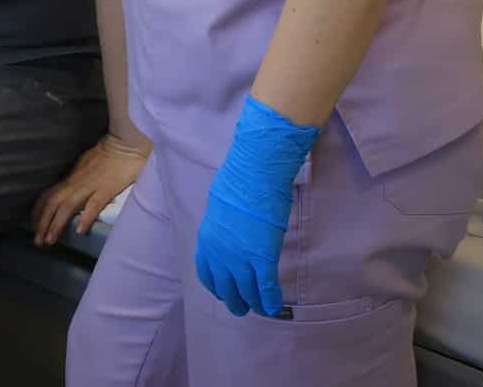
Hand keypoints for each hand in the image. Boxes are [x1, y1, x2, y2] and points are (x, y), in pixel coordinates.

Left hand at [30, 135, 149, 244]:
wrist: (127, 143)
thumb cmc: (111, 153)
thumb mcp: (88, 165)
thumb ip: (80, 178)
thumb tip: (72, 190)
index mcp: (73, 177)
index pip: (49, 194)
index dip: (39, 211)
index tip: (35, 225)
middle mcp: (77, 182)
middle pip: (53, 202)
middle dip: (42, 222)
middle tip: (38, 241)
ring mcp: (90, 185)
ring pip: (67, 205)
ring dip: (56, 223)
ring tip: (50, 240)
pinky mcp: (106, 189)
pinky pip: (94, 204)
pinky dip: (85, 217)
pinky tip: (80, 230)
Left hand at [194, 97, 317, 317]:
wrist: (254, 172)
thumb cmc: (239, 181)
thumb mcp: (220, 206)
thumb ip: (222, 225)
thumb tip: (231, 230)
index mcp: (207, 240)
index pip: (207, 273)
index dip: (216, 287)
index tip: (223, 292)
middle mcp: (219, 254)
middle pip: (225, 288)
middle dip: (234, 301)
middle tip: (242, 307)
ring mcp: (240, 259)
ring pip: (246, 293)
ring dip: (254, 304)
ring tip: (261, 310)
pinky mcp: (263, 259)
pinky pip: (265, 289)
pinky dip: (270, 300)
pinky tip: (275, 307)